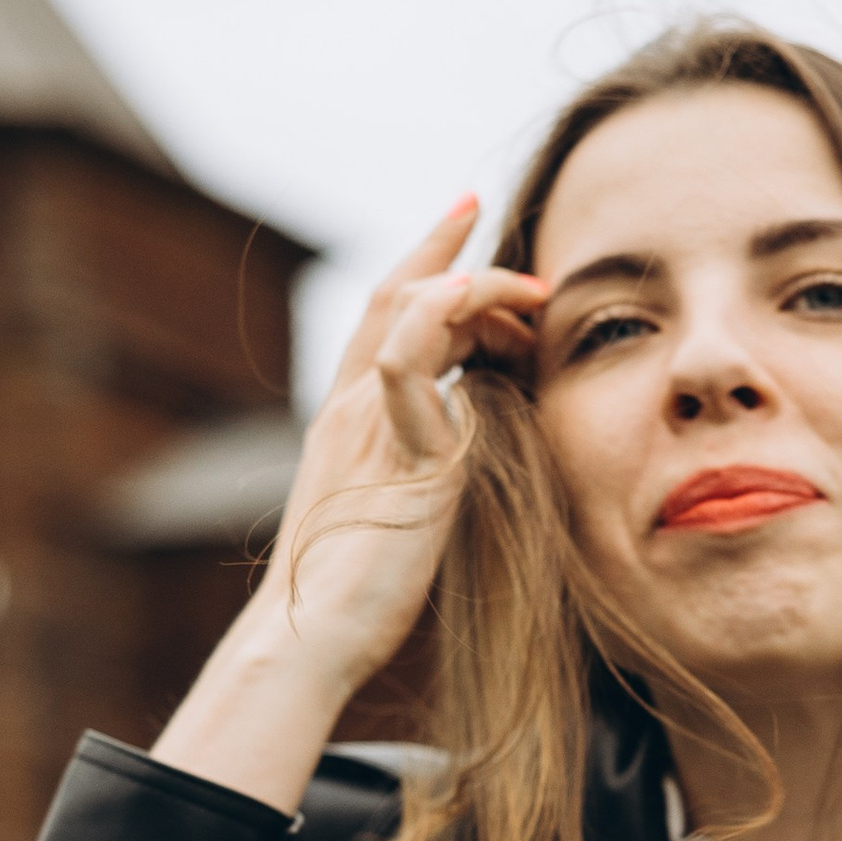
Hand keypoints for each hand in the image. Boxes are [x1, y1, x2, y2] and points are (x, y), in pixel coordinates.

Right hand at [150, 199, 544, 812]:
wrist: (311, 636)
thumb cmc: (348, 600)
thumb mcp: (390, 520)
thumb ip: (419, 473)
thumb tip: (462, 451)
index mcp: (344, 426)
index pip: (378, 326)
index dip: (415, 274)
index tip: (453, 237)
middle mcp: (349, 410)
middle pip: (390, 296)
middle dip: (434, 243)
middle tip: (473, 204)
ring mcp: (368, 424)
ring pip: (411, 312)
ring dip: (476, 285)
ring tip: (530, 291)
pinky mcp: (398, 451)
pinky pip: (413, 359)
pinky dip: (450, 315)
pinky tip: (493, 306)